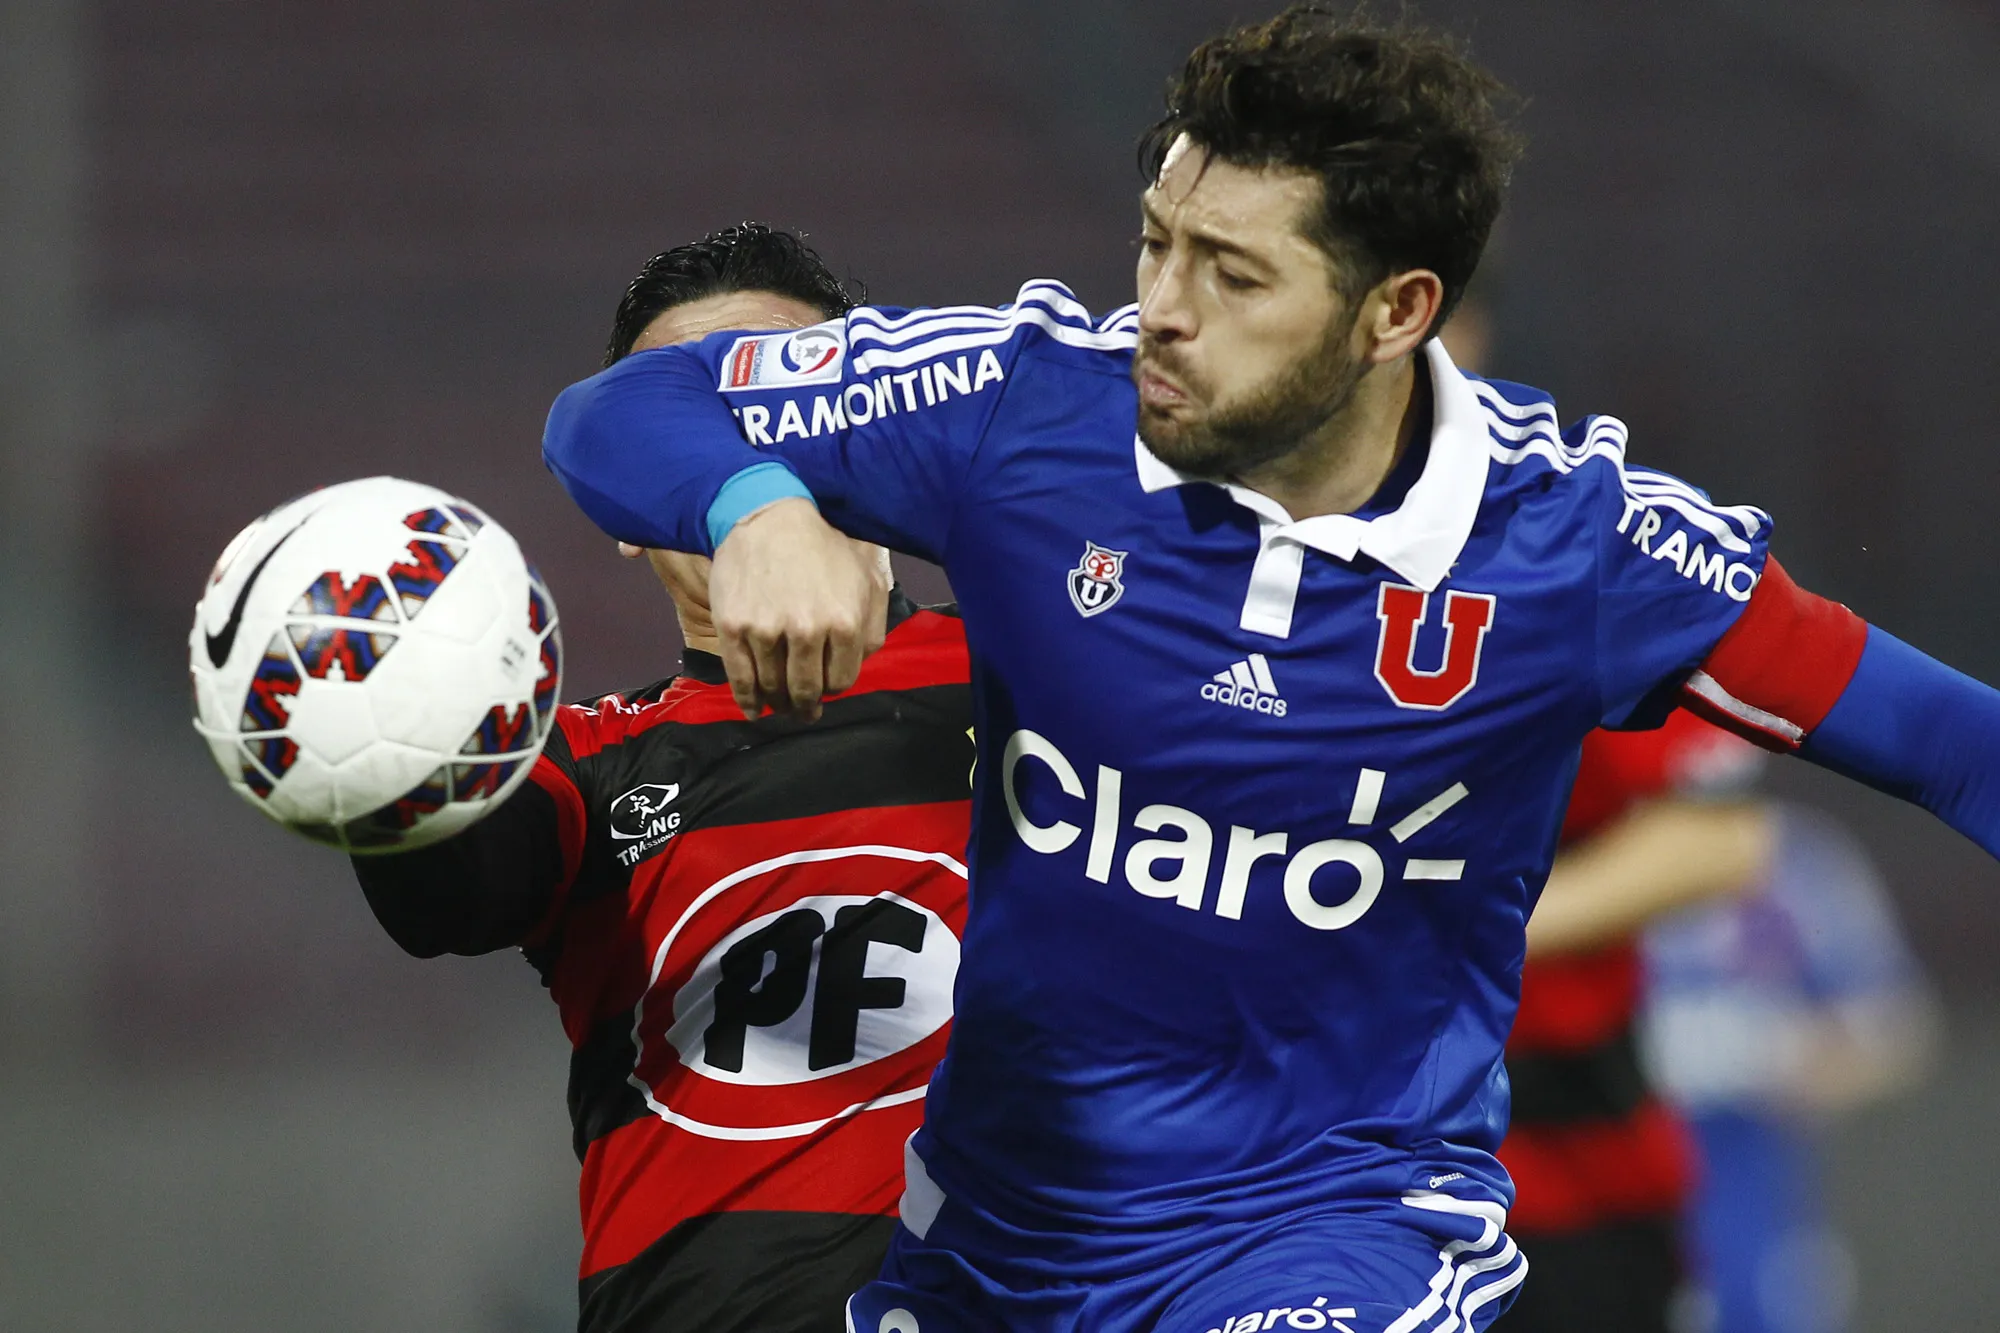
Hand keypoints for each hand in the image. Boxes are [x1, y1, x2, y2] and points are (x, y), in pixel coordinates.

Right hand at [708, 498, 885, 720]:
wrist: (770, 519)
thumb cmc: (824, 549)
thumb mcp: (867, 581)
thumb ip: (872, 627)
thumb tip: (859, 666)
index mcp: (844, 622)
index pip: (841, 681)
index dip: (834, 688)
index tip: (826, 686)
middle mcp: (807, 630)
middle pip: (807, 690)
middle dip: (807, 706)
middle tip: (805, 711)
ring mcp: (767, 630)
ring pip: (773, 687)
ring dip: (778, 704)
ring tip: (781, 707)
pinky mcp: (734, 627)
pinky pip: (741, 678)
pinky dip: (747, 701)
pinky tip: (754, 711)